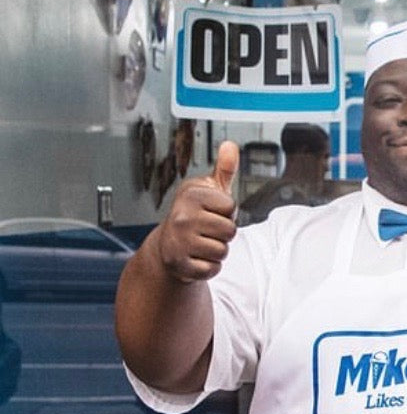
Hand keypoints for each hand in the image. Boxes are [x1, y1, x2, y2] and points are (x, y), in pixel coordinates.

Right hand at [156, 141, 238, 282]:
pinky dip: (209, 267)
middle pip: (230, 231)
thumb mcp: (209, 190)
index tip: (212, 212)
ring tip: (201, 243)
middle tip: (207, 230)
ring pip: (223, 251)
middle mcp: (182, 216)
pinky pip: (213, 268)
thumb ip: (224, 170)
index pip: (231, 207)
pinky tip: (196, 258)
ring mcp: (179, 241)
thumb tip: (231, 145)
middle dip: (224, 234)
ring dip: (217, 251)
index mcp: (191, 196)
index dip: (227, 212)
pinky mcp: (179, 263)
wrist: (168, 245)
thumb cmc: (195, 215)